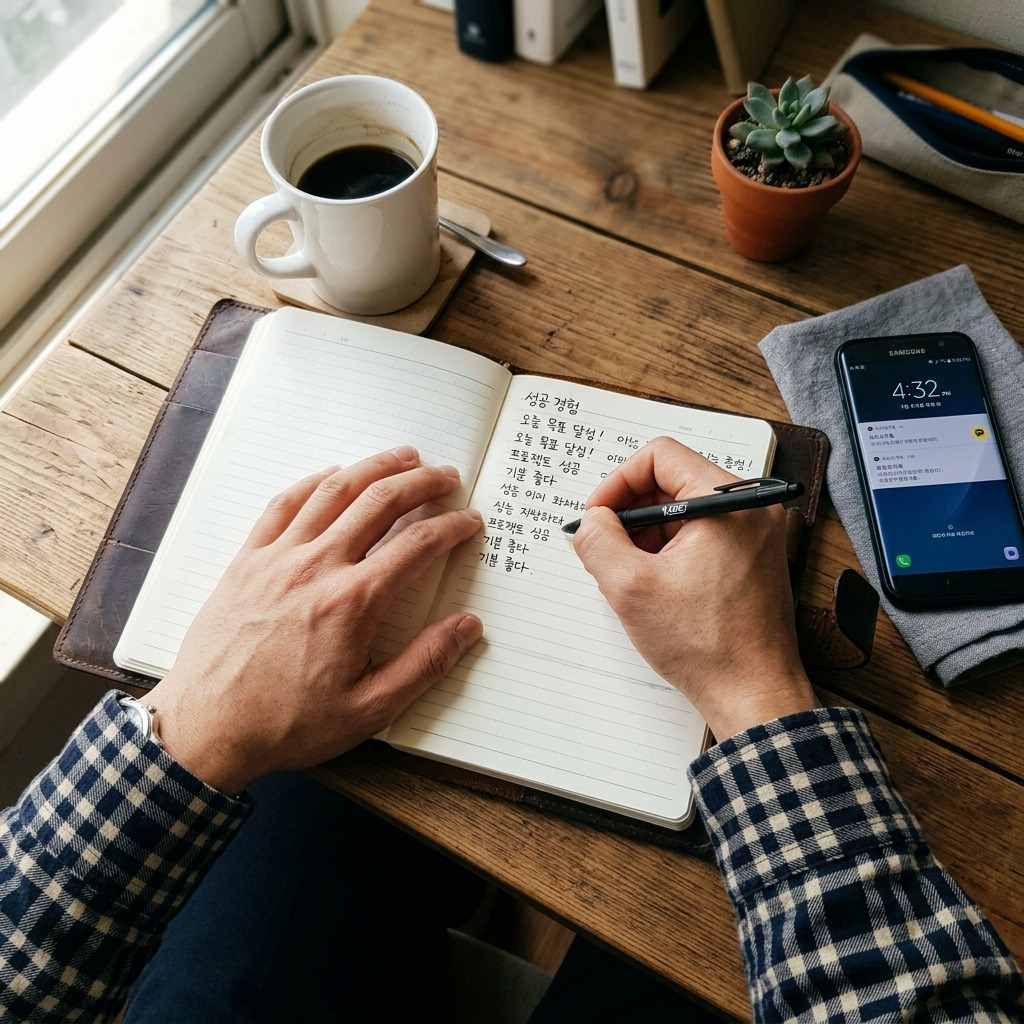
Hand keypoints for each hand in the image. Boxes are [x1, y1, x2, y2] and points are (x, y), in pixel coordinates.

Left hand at [145, 447, 482, 792]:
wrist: (206, 728)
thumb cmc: (287, 724)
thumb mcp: (370, 709)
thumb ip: (425, 664)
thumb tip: (469, 626)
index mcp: (353, 602)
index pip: (416, 545)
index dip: (451, 526)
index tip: (470, 520)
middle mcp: (317, 567)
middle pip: (379, 502)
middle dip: (421, 482)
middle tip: (446, 475)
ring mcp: (277, 558)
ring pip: (333, 492)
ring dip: (373, 467)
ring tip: (402, 456)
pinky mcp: (246, 561)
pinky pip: (282, 505)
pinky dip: (313, 482)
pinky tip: (332, 474)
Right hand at [572, 437, 816, 740]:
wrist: (754, 696)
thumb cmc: (707, 646)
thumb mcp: (630, 588)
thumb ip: (598, 540)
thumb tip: (591, 521)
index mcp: (729, 502)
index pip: (661, 456)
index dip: (618, 482)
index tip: (598, 515)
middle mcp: (750, 509)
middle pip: (673, 481)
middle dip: (630, 512)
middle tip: (605, 547)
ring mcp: (755, 535)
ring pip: (684, 511)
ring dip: (647, 535)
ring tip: (628, 575)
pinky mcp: (752, 559)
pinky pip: (700, 535)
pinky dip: (669, 551)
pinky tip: (652, 586)